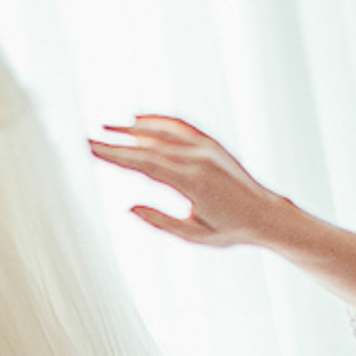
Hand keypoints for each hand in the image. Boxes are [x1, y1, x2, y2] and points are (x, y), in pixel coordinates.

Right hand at [86, 116, 294, 247]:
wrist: (267, 214)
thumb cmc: (231, 229)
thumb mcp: (194, 236)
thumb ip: (161, 222)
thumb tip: (130, 207)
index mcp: (192, 182)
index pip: (144, 164)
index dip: (116, 156)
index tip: (92, 149)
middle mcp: (199, 159)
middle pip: (148, 146)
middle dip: (116, 142)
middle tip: (88, 138)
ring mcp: (206, 148)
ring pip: (162, 131)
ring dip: (132, 128)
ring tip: (106, 127)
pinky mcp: (212, 143)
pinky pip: (180, 125)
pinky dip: (158, 120)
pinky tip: (139, 119)